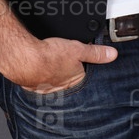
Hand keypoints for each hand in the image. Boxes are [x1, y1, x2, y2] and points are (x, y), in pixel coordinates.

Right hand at [0, 36, 117, 93]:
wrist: (26, 59)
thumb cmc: (50, 57)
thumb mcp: (77, 49)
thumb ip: (95, 52)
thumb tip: (112, 54)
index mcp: (76, 80)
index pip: (84, 77)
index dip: (83, 69)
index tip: (79, 64)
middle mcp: (64, 88)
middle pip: (69, 82)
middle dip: (67, 75)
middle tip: (62, 65)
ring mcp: (49, 88)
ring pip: (55, 83)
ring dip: (53, 77)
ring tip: (50, 65)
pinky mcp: (35, 86)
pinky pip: (41, 83)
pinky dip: (40, 77)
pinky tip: (38, 68)